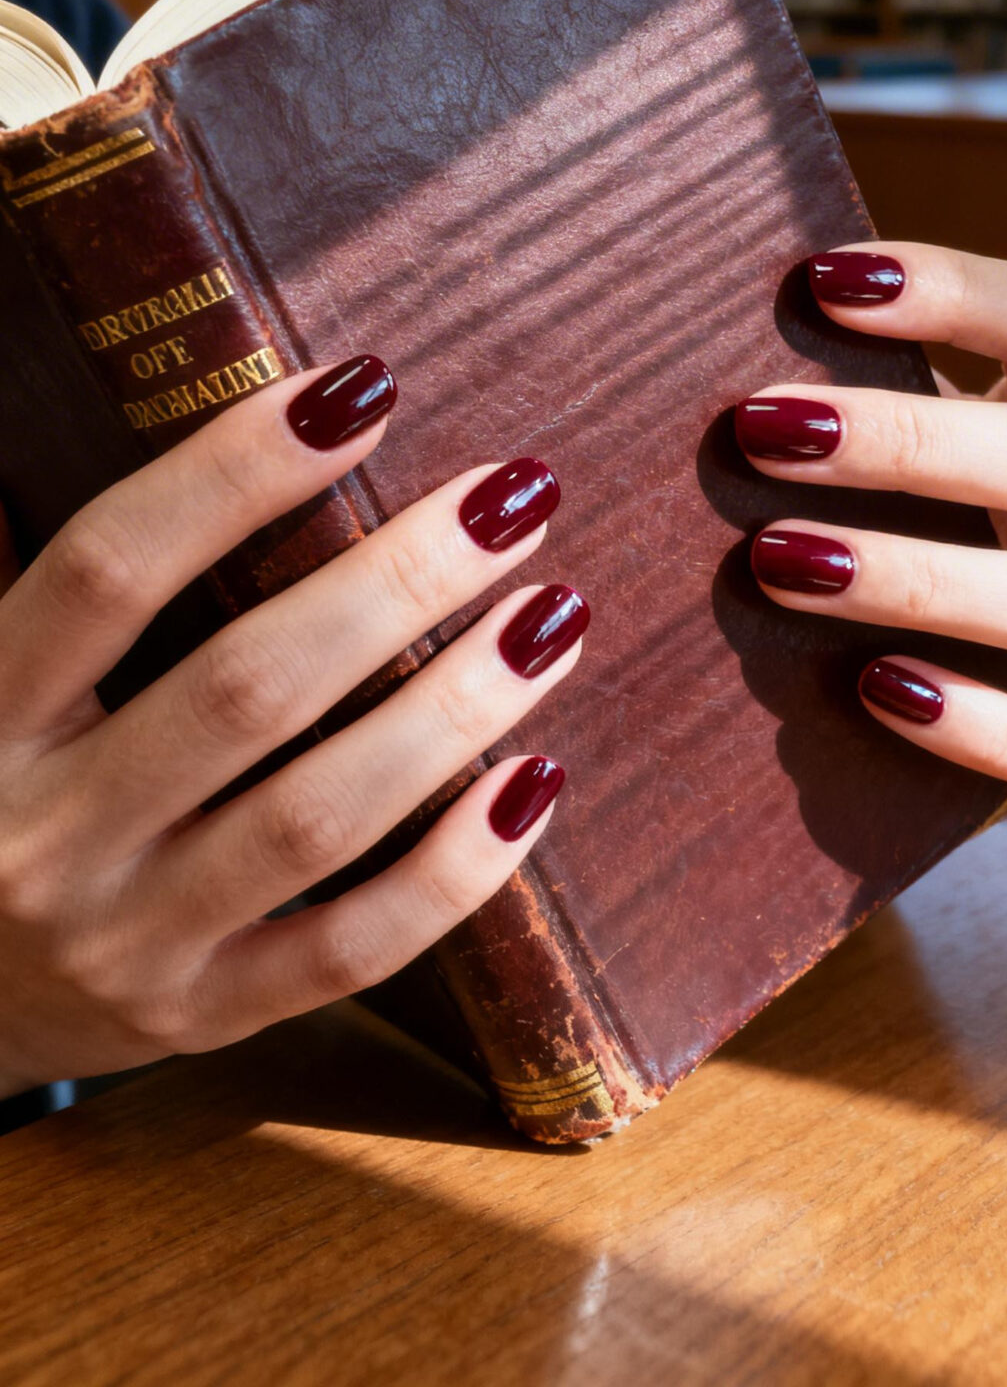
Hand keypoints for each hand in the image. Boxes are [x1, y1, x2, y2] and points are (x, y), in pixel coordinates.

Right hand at [0, 358, 583, 1098]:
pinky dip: (457, 868)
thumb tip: (303, 432)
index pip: (109, 568)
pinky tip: (536, 779)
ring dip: (451, 708)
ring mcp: (126, 938)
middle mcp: (44, 830)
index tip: (361, 390)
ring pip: (317, 818)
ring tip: (551, 616)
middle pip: (245, 688)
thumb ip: (98, 595)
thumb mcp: (5, 689)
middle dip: (395, 583)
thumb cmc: (7, 790)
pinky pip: (353, 948)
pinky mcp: (202, 1015)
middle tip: (511, 499)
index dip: (233, 471)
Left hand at [738, 244, 1006, 798]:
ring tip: (781, 560)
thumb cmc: (920, 519)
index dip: (952, 291)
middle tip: (765, 431)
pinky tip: (875, 688)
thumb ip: (853, 393)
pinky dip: (972, 720)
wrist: (983, 667)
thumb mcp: (911, 448)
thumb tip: (716, 336)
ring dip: (917, 577)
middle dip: (906, 442)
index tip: (821, 280)